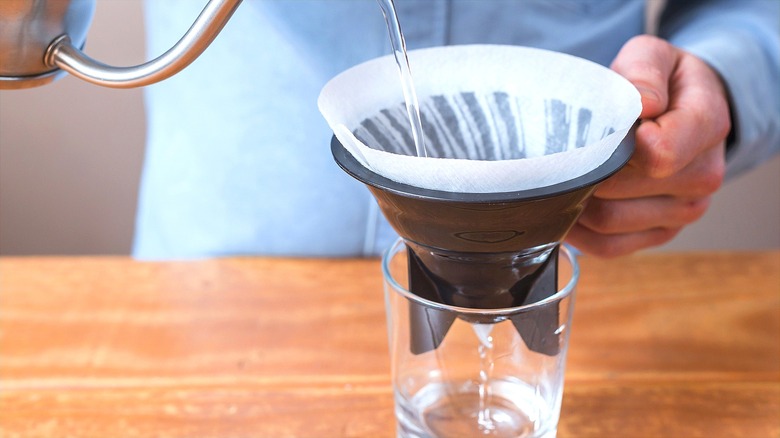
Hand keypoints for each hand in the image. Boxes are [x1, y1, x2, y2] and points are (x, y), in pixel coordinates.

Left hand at [566, 35, 730, 256]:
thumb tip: (644, 102)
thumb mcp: (653, 57)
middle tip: (561, 153)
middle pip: (621, 190)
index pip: (659, 154)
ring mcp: (681, 211)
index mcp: (706, 126)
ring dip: (575, 201)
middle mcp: (701, 176)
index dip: (616, 148)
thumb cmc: (659, 83)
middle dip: (584, 170)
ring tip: (558, 178)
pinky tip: (565, 208)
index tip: (596, 132)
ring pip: (609, 221)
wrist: (680, 111)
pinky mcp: (658, 234)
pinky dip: (579, 233)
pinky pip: (609, 247)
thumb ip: (644, 71)